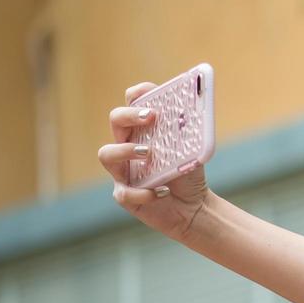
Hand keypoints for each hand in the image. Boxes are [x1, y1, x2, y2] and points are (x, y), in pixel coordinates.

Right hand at [98, 82, 212, 242]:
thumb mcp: (194, 149)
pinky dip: (145, 192)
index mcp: (143, 130)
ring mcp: (123, 170)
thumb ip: (192, 130)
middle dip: (129, 115)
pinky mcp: (126, 195)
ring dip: (125, 150)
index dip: (138, 96)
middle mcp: (128, 146)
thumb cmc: (188, 173)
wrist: (194, 207)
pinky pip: (124, 192)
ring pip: (106, 154)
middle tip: (151, 117)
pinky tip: (163, 191)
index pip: (132, 102)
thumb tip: (197, 107)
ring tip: (148, 153)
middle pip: (116, 120)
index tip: (154, 100)